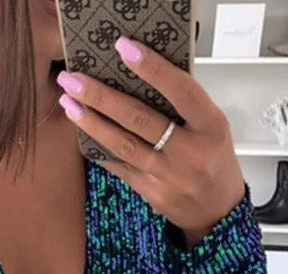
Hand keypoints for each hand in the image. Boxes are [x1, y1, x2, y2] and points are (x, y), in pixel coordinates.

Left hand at [56, 36, 245, 245]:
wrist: (217, 211)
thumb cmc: (214, 161)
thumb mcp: (213, 128)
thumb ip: (185, 107)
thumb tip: (142, 78)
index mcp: (210, 127)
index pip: (181, 92)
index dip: (152, 69)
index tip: (124, 48)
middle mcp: (189, 152)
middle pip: (140, 119)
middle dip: (102, 97)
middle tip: (74, 80)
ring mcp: (168, 176)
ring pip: (124, 145)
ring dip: (92, 123)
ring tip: (69, 104)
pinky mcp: (152, 193)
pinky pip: (121, 166)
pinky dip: (101, 149)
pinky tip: (83, 134)